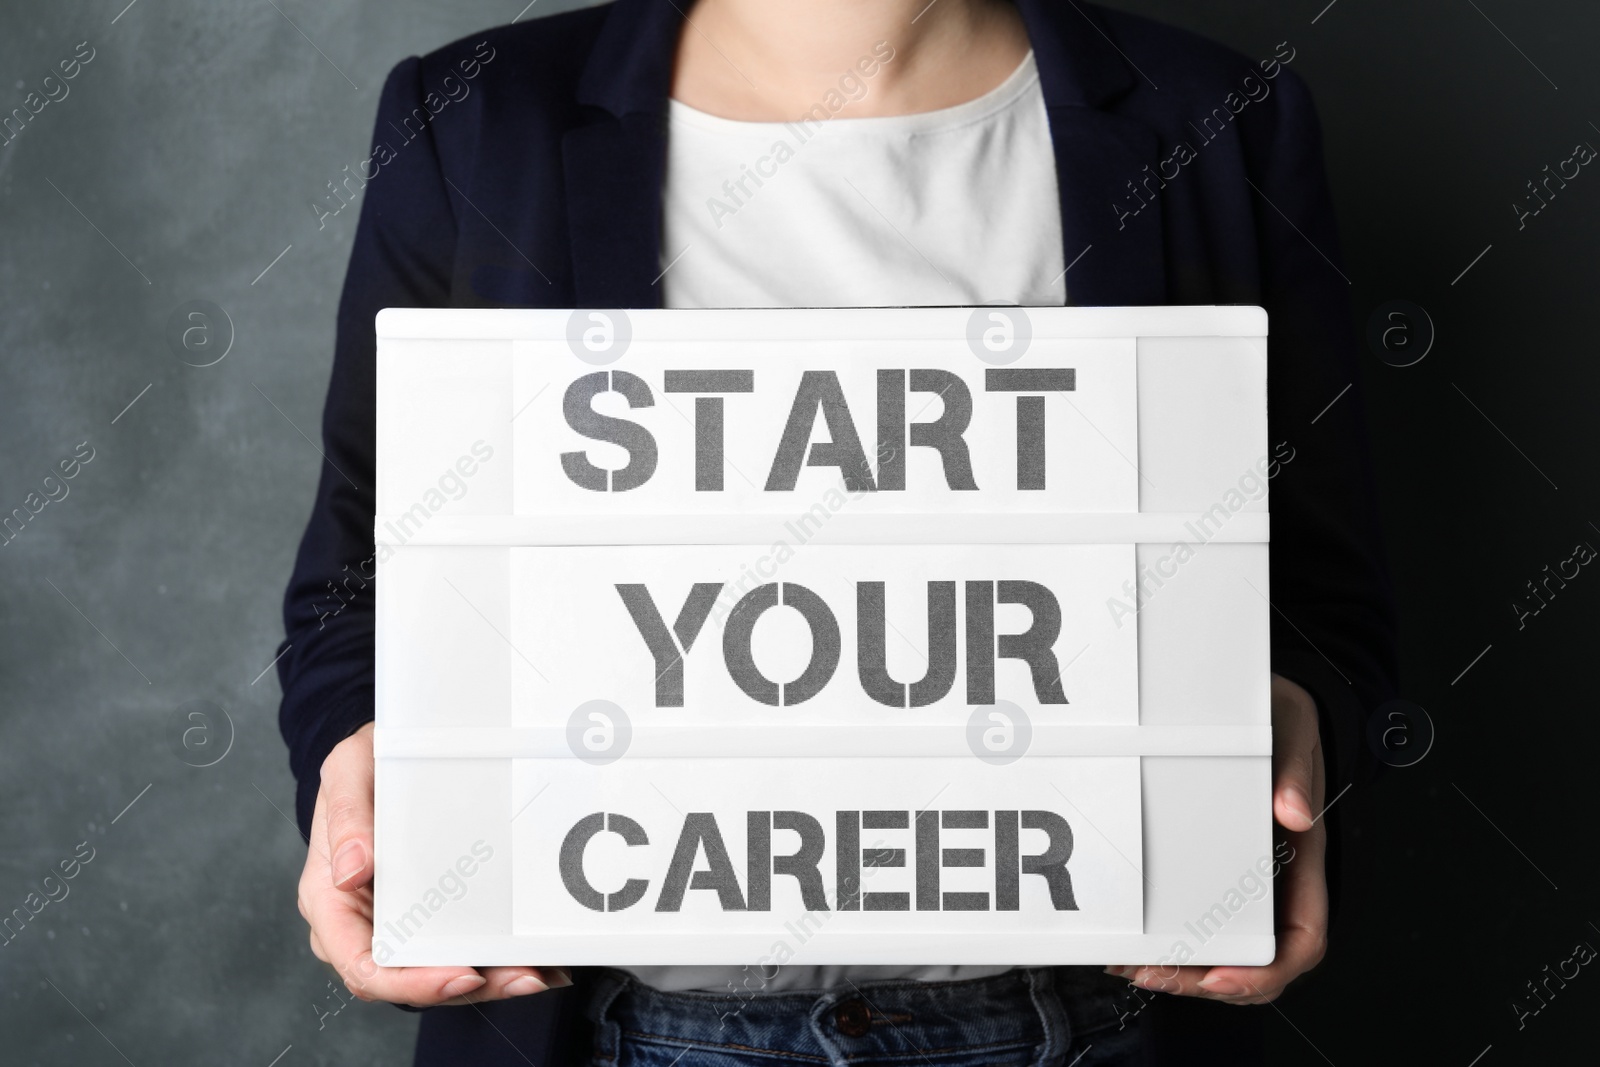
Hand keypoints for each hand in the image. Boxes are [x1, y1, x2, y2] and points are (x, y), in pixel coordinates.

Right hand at [296, 721, 570, 1005]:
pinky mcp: (427, 915)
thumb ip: (346, 817)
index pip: (364, 966)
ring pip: (440, 971)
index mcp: (331, 902)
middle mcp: (361, 924)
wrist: (382, 755)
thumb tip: (348, 872)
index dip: (411, 983)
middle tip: (524, 977)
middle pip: (410, 979)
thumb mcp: (347, 772)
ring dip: (493, 978)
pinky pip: (458, 947)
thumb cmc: (362, 767)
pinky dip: (498, 957)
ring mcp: (396, 923)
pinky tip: (540, 958)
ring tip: (543, 972)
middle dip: (469, 986)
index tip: (461, 976)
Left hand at [1105, 674, 1327, 1003]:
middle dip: (1203, 979)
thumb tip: (1295, 814)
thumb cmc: (1284, 717)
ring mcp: (1246, 876)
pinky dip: (1167, 937)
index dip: (1264, 970)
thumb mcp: (1293, 730)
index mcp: (1304, 858)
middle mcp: (1277, 877)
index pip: (1301, 938)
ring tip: (1129, 964)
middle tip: (1150, 973)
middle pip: (1254, 958)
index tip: (1219, 978)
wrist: (1266, 699)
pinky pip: (1197, 917)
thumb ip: (1296, 771)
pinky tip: (1131, 937)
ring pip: (1223, 947)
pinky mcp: (1213, 865)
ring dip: (1180, 967)